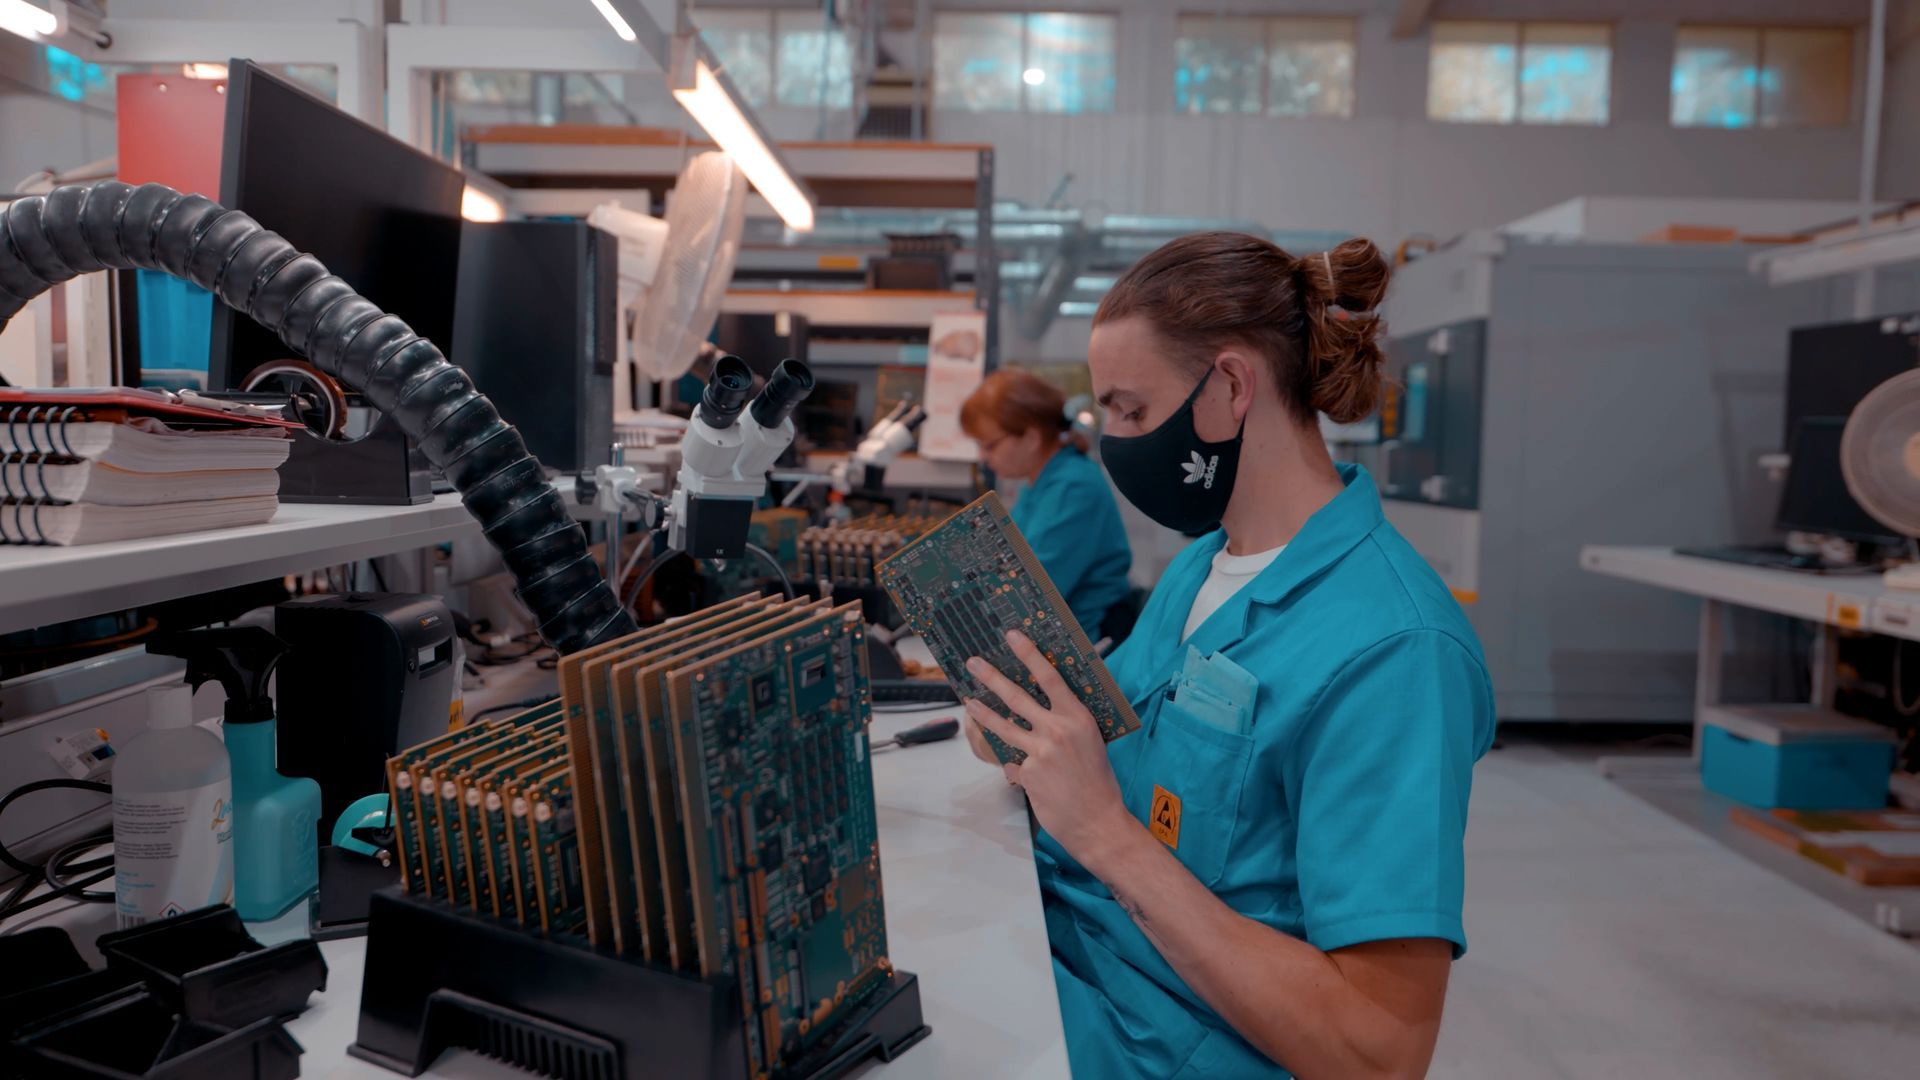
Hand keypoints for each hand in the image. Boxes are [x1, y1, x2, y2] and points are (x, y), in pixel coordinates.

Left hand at [964, 630, 1134, 865]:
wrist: (1098, 821)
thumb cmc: (1097, 781)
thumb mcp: (1091, 741)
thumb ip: (1068, 722)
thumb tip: (1046, 706)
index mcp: (1078, 717)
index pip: (1049, 677)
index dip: (1029, 654)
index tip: (1012, 636)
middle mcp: (1058, 730)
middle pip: (1016, 696)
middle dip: (991, 677)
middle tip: (974, 663)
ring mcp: (1040, 752)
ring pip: (1003, 726)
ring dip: (982, 712)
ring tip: (968, 702)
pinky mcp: (1027, 774)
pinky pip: (1012, 763)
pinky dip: (1017, 768)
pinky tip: (1030, 777)